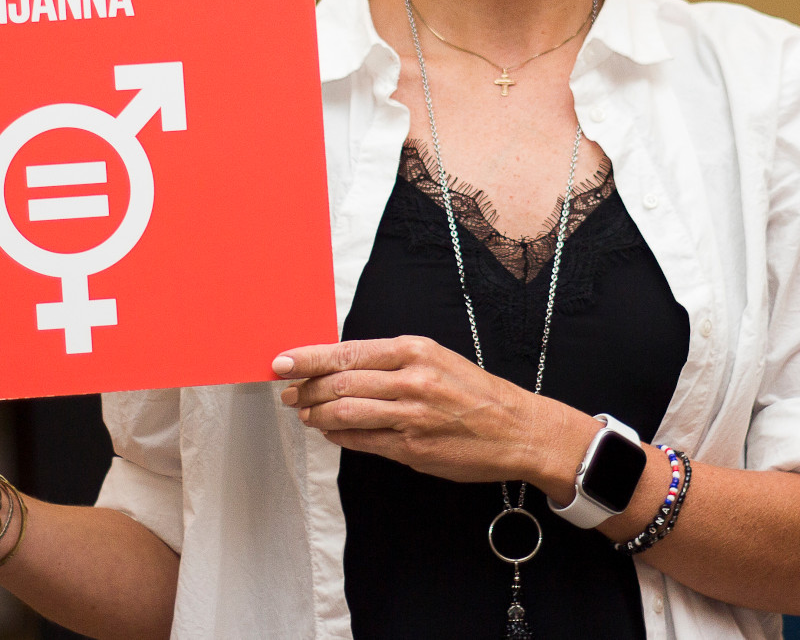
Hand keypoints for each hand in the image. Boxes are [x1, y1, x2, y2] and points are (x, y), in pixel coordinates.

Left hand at [274, 335, 594, 498]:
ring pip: (345, 413)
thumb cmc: (474, 392)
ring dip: (316, 414)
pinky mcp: (412, 448)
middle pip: (340, 384)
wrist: (516, 428)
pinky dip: (339, 435)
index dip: (309, 358)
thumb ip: (391, 362)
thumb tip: (342, 366)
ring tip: (305, 413)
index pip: (347, 352)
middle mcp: (411, 381)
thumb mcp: (435, 359)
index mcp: (414, 351)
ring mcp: (411, 416)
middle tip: (288, 391)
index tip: (283, 361)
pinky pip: (363, 441)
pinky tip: (330, 431)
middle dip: (305, 388)